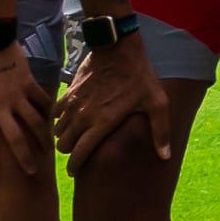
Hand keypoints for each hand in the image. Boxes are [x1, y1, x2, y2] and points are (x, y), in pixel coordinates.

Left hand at [0, 36, 48, 192]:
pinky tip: (53, 121)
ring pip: (34, 122)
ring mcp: (17, 96)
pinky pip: (41, 100)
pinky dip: (48, 111)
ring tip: (49, 150)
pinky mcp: (28, 83)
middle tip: (32, 172)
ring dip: (42, 138)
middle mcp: (0, 108)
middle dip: (24, 158)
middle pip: (16, 139)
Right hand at [57, 37, 174, 172]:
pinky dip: (58, 119)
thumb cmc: (139, 77)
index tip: (75, 172)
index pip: (79, 154)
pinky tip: (68, 118)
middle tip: (77, 151)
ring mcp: (72, 104)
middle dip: (68, 151)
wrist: (118, 48)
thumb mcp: (156, 103)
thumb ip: (160, 131)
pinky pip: (55, 113)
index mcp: (101, 124)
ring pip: (57, 130)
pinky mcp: (68, 92)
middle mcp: (82, 117)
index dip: (74, 167)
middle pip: (63, 145)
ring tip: (74, 136)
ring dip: (63, 136)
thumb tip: (165, 156)